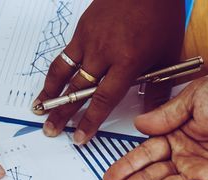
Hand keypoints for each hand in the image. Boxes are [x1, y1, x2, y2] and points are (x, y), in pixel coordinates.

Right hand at [34, 0, 184, 143]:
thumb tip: (152, 115)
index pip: (103, 99)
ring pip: (63, 71)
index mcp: (127, 61)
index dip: (90, 121)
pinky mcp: (82, 27)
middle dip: (62, 113)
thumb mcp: (168, 54)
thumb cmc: (161, 15)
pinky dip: (56, 71)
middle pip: (78, 90)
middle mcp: (104, 52)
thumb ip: (158, 88)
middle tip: (51, 130)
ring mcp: (90, 38)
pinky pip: (65, 54)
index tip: (80, 137)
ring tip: (39, 108)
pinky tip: (51, 82)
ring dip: (50, 93)